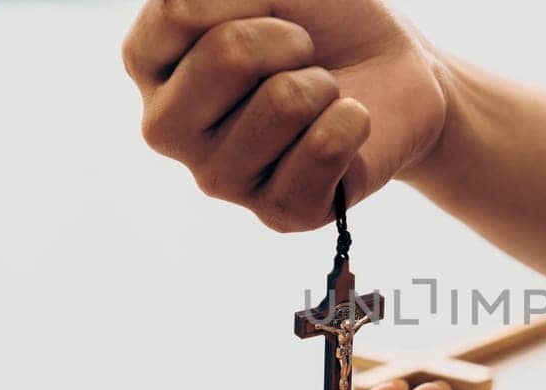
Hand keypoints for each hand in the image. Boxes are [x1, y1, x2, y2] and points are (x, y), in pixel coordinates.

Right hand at [122, 0, 446, 231]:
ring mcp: (219, 178)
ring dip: (323, 85)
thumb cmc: (321, 23)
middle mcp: (168, 129)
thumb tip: (208, 34)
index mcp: (151, 64)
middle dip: (289, 40)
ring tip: (320, 97)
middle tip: (301, 58)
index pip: (177, 11)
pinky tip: (344, 130)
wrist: (394, 72)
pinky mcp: (278, 213)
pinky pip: (324, 147)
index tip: (264, 13)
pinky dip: (353, 121)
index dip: (246, 0)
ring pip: (284, 101)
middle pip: (227, 54)